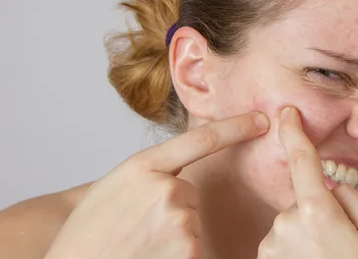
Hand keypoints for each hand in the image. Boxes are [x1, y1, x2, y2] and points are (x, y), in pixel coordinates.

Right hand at [45, 112, 269, 258]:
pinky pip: (194, 248)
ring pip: (192, 222)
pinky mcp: (188, 251)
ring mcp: (178, 220)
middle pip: (191, 194)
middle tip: (139, 227)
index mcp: (144, 166)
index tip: (261, 120)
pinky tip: (150, 257)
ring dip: (174, 235)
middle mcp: (164, 188)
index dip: (236, 127)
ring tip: (140, 245)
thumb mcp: (114, 186)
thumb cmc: (88, 232)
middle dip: (174, 209)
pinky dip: (177, 255)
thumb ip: (150, 172)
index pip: (201, 139)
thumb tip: (178, 172)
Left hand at [257, 107, 357, 258]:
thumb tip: (332, 187)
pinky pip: (282, 244)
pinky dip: (296, 251)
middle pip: (302, 201)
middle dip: (319, 213)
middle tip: (341, 243)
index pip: (302, 161)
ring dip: (307, 235)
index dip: (294, 133)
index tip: (286, 113)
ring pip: (291, 224)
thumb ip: (353, 199)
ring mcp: (272, 247)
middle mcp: (286, 225)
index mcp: (316, 211)